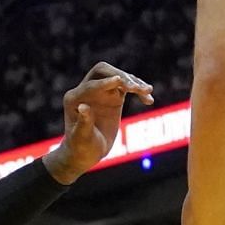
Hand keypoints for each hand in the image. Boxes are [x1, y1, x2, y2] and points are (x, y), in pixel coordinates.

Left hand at [44, 62, 155, 183]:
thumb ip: (83, 123)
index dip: (105, 83)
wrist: (86, 153)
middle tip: (135, 88)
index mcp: (74, 97)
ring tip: (147, 91)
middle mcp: (87, 90)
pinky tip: (149, 100)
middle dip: (120, 76)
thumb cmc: (80, 147)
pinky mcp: (114, 97)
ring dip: (134, 82)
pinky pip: (128, 87)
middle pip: (104, 71)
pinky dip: (139, 91)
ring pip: (119, 77)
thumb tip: (84, 107)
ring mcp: (101, 92)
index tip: (119, 81)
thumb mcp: (81, 138)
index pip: (91, 84)